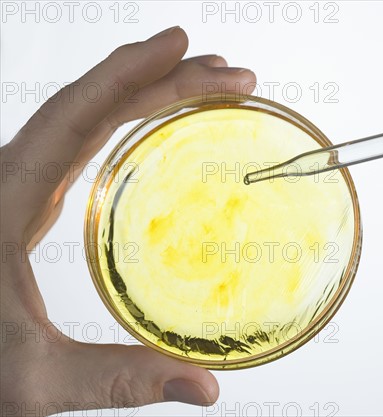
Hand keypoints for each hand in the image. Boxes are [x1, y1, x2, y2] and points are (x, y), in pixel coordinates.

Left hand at [0, 27, 255, 414]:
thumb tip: (206, 388)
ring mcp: (19, 183)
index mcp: (5, 200)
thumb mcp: (31, 378)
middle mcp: (11, 178)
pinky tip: (155, 124)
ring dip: (145, 92)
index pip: (74, 119)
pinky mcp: (28, 196)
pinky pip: (82, 141)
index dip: (128, 74)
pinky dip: (124, 120)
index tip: (180, 46)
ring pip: (86, 117)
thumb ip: (117, 380)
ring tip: (205, 84)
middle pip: (90, 106)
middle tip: (226, 74)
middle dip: (160, 79)